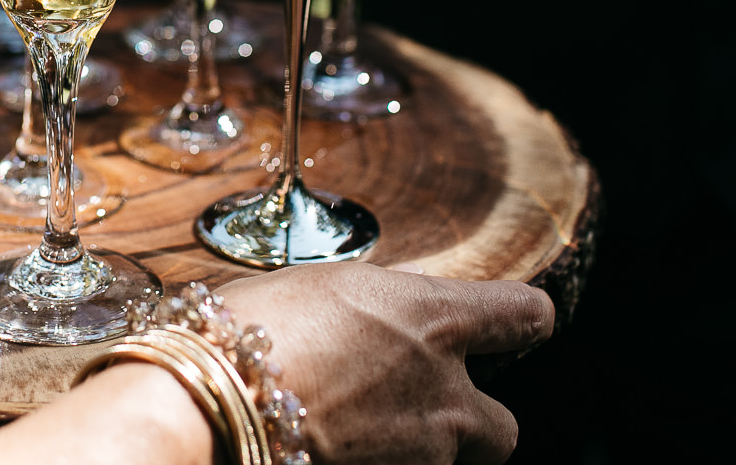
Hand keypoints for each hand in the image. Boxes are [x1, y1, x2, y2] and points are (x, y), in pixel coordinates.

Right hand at [219, 263, 554, 464]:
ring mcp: (422, 455)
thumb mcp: (322, 287)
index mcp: (435, 320)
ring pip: (444, 463)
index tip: (507, 324)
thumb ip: (380, 298)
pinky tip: (334, 450)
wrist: (209, 405)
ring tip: (352, 429)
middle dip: (468, 424)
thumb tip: (404, 291)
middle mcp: (446, 393)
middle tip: (415, 407)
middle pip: (503, 427)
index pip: (526, 316)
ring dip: (413, 450)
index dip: (521, 320)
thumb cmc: (252, 331)